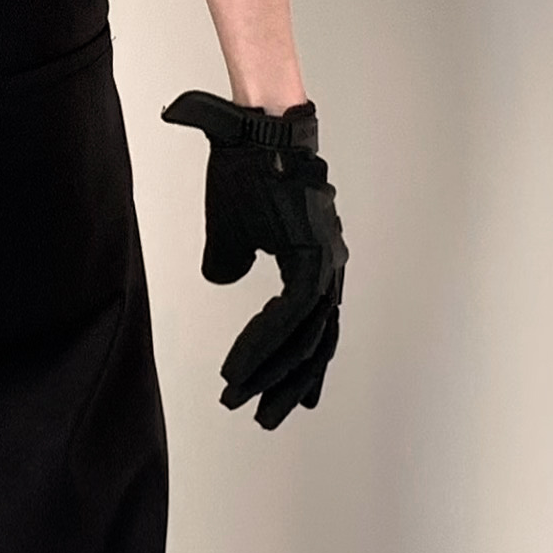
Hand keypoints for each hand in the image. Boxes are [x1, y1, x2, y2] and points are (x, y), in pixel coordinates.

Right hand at [161, 91, 346, 428]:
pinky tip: (241, 368)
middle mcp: (329, 267)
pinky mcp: (312, 257)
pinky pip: (290, 318)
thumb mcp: (231, 231)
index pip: (306, 329)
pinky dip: (263, 347)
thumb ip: (230, 262)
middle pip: (315, 344)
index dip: (282, 365)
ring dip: (270, 374)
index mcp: (314, 262)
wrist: (250, 133)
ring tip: (242, 399)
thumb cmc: (241, 171)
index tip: (257, 390)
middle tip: (266, 420)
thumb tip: (223, 279)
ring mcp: (325, 263)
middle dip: (285, 386)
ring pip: (305, 338)